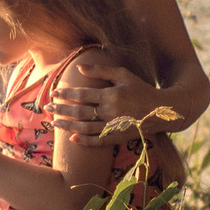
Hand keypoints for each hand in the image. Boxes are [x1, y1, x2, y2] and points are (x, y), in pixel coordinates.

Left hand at [52, 55, 177, 147]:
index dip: (66, 94)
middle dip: (61, 109)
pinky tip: (72, 139)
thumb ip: (102, 70)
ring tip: (54, 123)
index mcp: (112, 95)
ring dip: (68, 126)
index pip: (82, 94)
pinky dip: (84, 142)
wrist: (162, 110)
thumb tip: (79, 67)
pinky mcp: (118, 137)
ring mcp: (114, 126)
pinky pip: (98, 142)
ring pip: (86, 128)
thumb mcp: (124, 75)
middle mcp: (111, 111)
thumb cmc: (141, 88)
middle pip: (80, 111)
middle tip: (47, 108)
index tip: (53, 93)